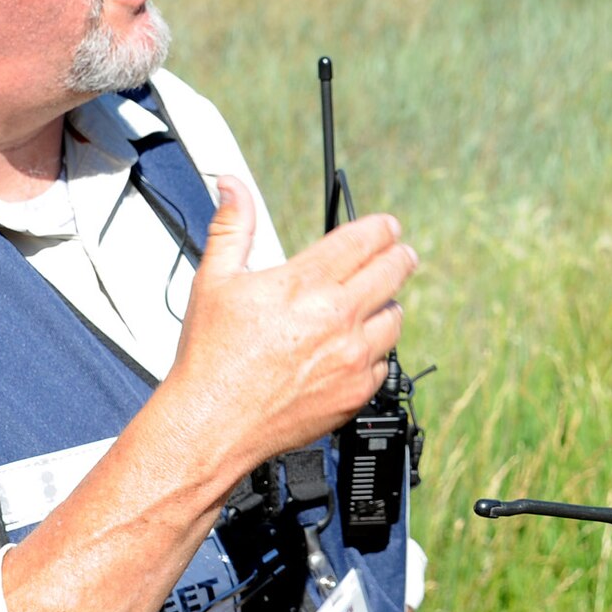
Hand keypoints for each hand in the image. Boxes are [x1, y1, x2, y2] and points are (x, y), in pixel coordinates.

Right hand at [156, 176, 416, 481]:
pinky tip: (356, 348)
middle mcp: (337, 318)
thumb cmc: (212, 358)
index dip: (382, 228)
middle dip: (399, 257)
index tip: (387, 227)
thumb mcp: (214, 280)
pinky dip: (376, 351)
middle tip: (399, 255)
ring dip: (387, 305)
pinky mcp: (356, 392)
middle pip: (394, 271)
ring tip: (374, 303)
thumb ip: (232, 226)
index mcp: (306, 284)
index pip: (365, 239)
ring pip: (396, 317)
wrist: (213, 424)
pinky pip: (385, 362)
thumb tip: (232, 186)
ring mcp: (352, 358)